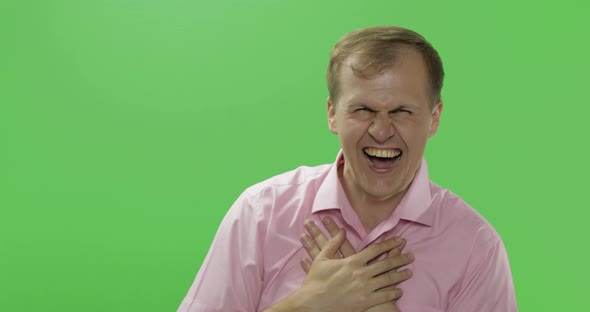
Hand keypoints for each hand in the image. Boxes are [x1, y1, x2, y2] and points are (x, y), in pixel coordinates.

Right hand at [299, 217, 413, 311]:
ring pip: (388, 280)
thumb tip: (341, 230)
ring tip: (409, 272)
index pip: (376, 250)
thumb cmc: (315, 281)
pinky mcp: (364, 302)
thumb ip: (333, 243)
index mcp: (352, 261)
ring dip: (400, 275)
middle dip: (401, 259)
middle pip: (386, 264)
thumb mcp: (322, 259)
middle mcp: (361, 274)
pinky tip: (399, 290)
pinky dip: (393, 293)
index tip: (400, 240)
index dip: (390, 244)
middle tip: (411, 256)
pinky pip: (383, 296)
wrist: (312, 304)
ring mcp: (364, 289)